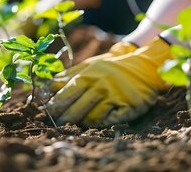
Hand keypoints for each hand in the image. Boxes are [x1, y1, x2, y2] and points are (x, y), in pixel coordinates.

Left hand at [47, 38, 170, 126]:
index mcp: (89, 75)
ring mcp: (115, 96)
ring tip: (77, 124)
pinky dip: (102, 123)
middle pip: (77, 107)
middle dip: (65, 117)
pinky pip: (111, 120)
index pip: (67, 93)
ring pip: (93, 117)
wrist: (143, 66)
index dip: (56, 104)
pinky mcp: (129, 106)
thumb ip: (70, 75)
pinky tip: (96, 123)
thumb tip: (48, 85)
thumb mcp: (90, 65)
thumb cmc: (112, 67)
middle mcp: (101, 85)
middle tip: (58, 124)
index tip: (47, 112)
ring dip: (83, 122)